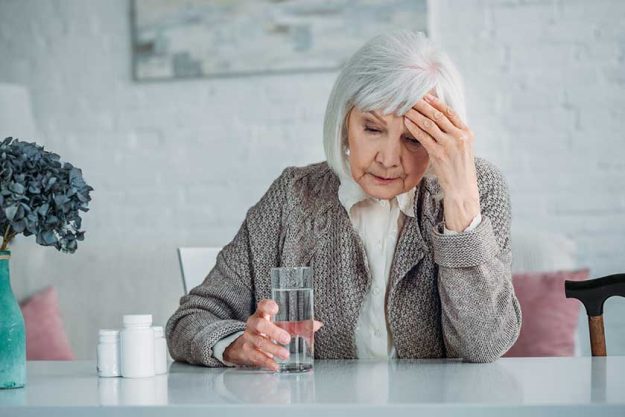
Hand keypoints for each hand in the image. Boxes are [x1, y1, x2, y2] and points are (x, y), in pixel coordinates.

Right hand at [223, 299, 323, 370]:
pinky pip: (256, 356)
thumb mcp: (282, 326)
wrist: (248, 344)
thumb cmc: (269, 331)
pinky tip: (275, 366)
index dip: (268, 306)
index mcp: (262, 313)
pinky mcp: (247, 350)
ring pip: (259, 342)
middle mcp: (253, 323)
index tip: (276, 308)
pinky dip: (266, 362)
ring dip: (273, 349)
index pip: (262, 305)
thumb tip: (317, 325)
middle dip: (273, 332)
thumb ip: (298, 326)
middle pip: (260, 324)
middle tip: (287, 339)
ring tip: (285, 355)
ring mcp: (249, 337)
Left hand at [403, 93, 479, 231]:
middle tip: (412, 98)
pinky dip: (415, 128)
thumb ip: (454, 134)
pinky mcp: (439, 154)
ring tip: (406, 108)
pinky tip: (407, 122)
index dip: (437, 103)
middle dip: (424, 105)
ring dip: (416, 114)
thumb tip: (439, 120)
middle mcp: (460, 137)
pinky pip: (424, 137)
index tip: (425, 96)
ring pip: (430, 124)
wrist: (462, 188)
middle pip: (439, 115)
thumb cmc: (459, 168)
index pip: (450, 112)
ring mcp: (450, 145)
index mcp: (467, 133)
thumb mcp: (462, 148)